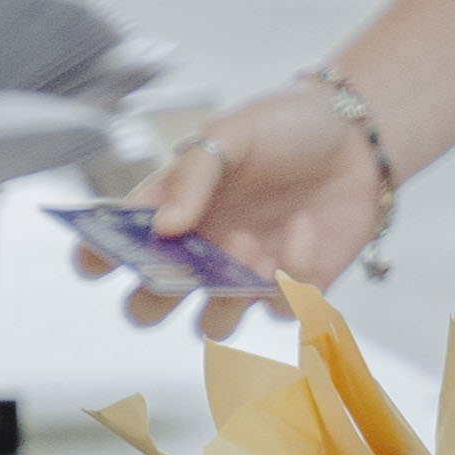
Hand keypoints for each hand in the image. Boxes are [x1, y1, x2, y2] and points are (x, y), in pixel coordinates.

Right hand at [93, 80, 393, 322]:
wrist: (359, 134)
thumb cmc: (286, 128)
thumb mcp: (232, 134)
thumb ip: (192, 175)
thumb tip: (160, 227)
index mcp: (171, 212)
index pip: (114, 249)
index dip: (95, 261)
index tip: (97, 259)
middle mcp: (200, 254)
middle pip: (150, 308)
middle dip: (153, 300)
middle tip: (175, 269)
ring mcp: (245, 276)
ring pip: (213, 326)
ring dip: (223, 298)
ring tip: (245, 242)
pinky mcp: (296, 286)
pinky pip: (282, 306)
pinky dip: (292, 272)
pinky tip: (303, 225)